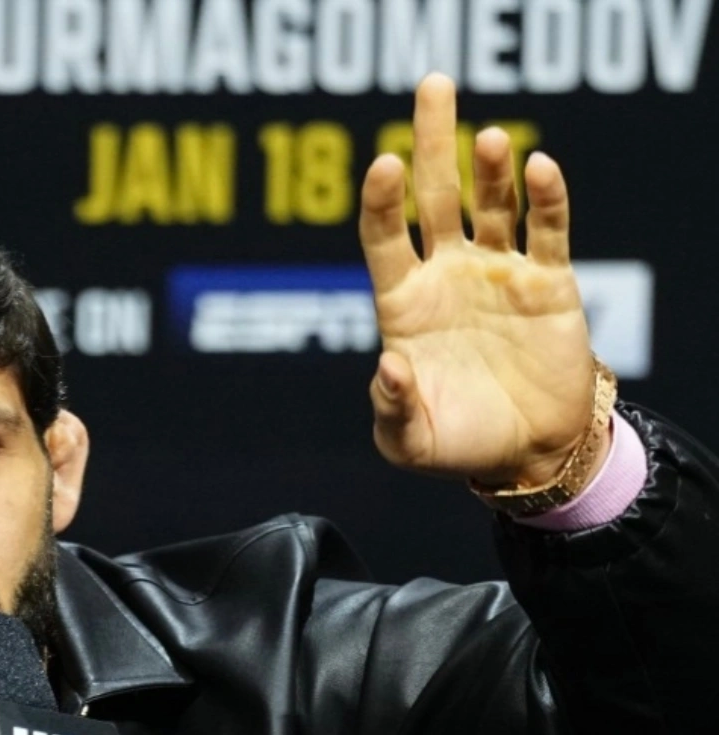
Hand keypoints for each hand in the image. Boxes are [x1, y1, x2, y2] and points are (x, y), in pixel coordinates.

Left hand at [359, 74, 602, 490]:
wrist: (524, 453)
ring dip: (489, 168)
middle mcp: (448, 277)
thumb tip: (390, 367)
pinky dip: (545, 198)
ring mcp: (498, 273)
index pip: (385, 238)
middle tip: (432, 84)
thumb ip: (393, 407)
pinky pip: (546, 229)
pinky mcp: (548, 281)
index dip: (381, 201)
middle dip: (432, 140)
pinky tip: (536, 168)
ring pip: (491, 202)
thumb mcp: (410, 440)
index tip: (382, 165)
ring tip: (487, 139)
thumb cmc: (456, 444)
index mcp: (405, 306)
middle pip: (435, 195)